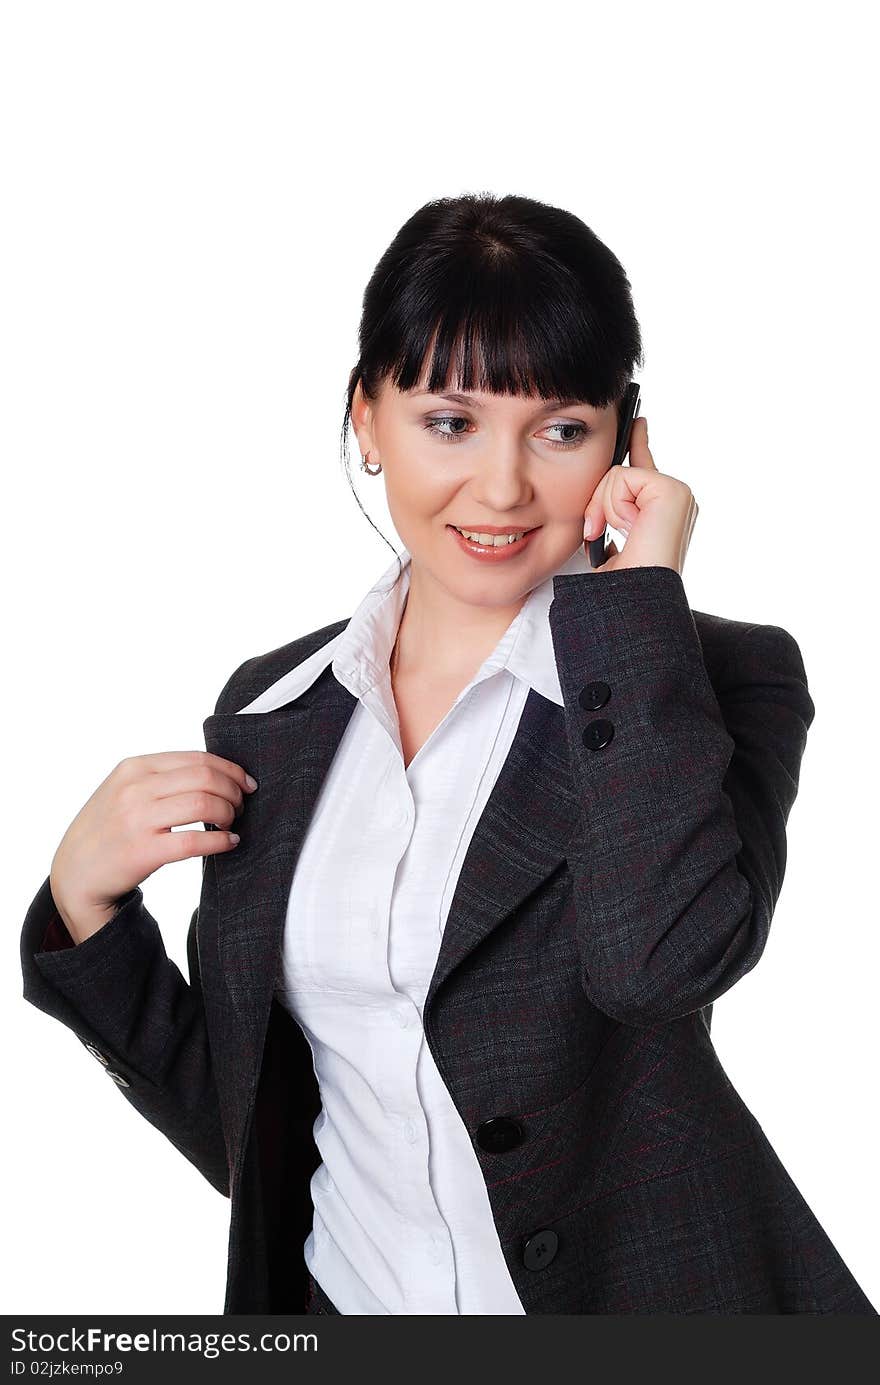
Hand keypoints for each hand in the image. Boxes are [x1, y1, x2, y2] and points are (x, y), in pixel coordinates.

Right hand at [49, 751, 257, 942]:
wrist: (75, 872)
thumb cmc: (108, 829)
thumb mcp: (124, 789)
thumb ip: (161, 777)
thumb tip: (216, 772)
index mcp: (134, 768)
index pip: (197, 759)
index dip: (230, 769)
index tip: (245, 782)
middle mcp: (135, 789)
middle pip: (206, 778)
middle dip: (233, 791)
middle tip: (240, 806)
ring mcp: (138, 820)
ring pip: (205, 804)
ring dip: (229, 813)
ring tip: (232, 822)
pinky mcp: (144, 852)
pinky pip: (196, 841)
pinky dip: (221, 840)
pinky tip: (228, 842)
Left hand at [582, 417, 697, 573]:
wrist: (630, 602)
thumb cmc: (619, 585)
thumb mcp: (607, 540)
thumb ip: (609, 513)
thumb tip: (597, 506)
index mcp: (663, 512)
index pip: (646, 470)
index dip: (639, 443)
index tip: (636, 421)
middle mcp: (677, 501)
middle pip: (620, 472)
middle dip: (598, 502)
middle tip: (596, 532)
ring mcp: (678, 494)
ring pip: (617, 475)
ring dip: (603, 509)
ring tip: (616, 537)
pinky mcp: (672, 491)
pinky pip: (623, 478)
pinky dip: (613, 506)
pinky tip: (629, 528)